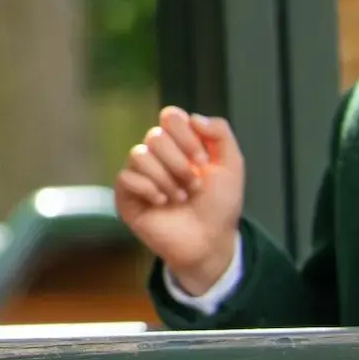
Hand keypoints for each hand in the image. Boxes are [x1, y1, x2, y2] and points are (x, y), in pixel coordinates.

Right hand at [115, 106, 242, 294]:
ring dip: (167, 179)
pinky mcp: (125, 194)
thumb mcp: (232, 167)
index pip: (170, 117)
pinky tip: (162, 203)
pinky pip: (126, 177)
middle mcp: (156, 155)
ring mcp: (139, 174)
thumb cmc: (219, 207)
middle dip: (179, 164)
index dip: (186, 136)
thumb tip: (193, 117)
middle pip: (154, 136)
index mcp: (179, 144)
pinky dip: (149, 190)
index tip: (203, 162)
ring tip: (180, 198)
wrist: (209, 242)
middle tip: (194, 186)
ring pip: (139, 155)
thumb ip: (221, 134)